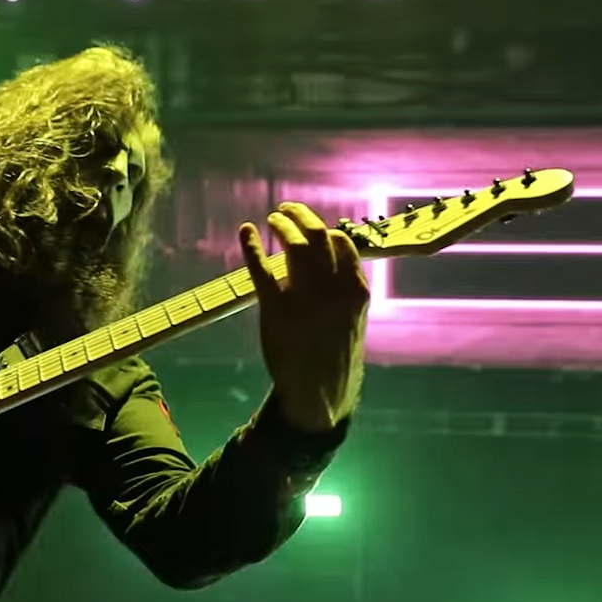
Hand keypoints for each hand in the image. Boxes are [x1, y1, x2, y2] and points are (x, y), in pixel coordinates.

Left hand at [239, 202, 369, 432]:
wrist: (320, 392)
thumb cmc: (336, 356)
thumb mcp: (354, 320)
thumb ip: (347, 289)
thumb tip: (335, 261)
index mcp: (356, 290)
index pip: (343, 244)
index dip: (326, 230)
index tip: (314, 226)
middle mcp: (333, 288)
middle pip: (318, 236)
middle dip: (302, 216)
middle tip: (287, 208)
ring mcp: (304, 297)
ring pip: (295, 245)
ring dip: (282, 224)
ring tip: (273, 218)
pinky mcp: (276, 308)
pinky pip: (262, 268)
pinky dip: (251, 246)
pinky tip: (246, 231)